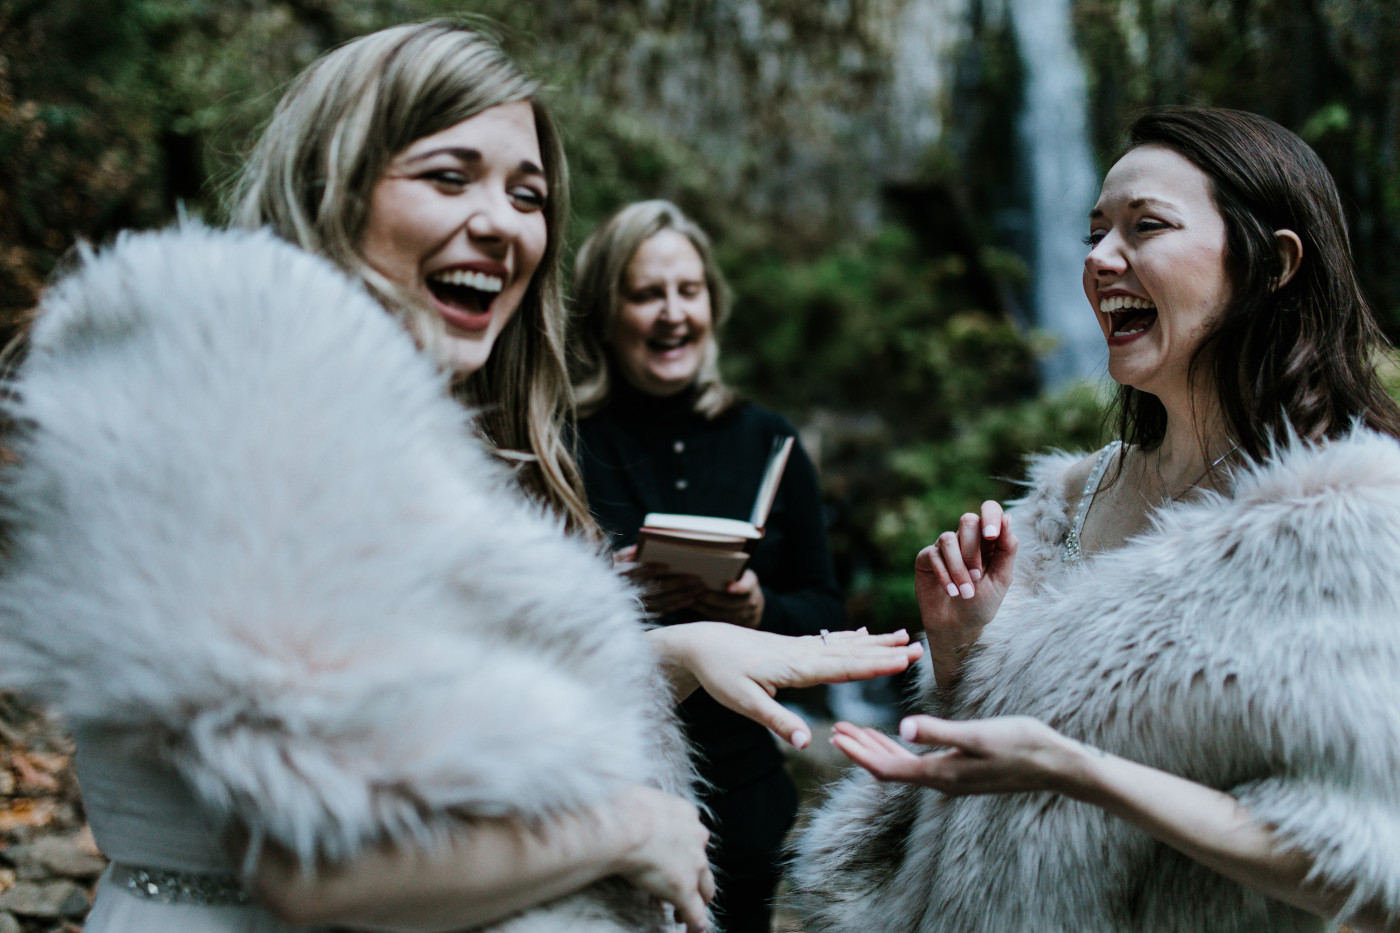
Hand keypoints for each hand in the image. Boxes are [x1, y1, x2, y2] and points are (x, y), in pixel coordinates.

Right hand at [610, 786, 714, 932]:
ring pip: (705, 888)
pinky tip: (692, 932)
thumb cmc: (623, 808)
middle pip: (703, 862)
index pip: (691, 834)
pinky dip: (695, 924)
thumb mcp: (637, 798)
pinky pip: (696, 913)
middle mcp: (696, 838)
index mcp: (685, 813)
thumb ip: (642, 807)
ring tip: (682, 914)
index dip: (684, 848)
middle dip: (696, 876)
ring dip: (697, 901)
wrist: (626, 824)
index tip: (674, 857)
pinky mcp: (684, 889)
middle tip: (685, 887)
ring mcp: (693, 865)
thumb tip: (626, 808)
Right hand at [614, 545, 706, 616]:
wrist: (606, 598)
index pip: (636, 573)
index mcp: (621, 578)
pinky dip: (678, 605)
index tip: (667, 566)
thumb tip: (641, 546)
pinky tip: (692, 599)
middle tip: (698, 578)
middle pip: (657, 588)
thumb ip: (629, 553)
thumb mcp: (616, 560)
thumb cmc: (613, 573)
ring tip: (701, 588)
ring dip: (683, 595)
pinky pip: (664, 610)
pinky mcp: (645, 613)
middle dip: (678, 583)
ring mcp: (638, 605)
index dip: (651, 569)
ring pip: (664, 600)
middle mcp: (630, 593)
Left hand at [650, 623, 923, 748]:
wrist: (700, 644)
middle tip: (919, 649)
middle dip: (886, 652)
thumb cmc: (721, 674)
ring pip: (844, 644)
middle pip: (851, 653)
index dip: (875, 666)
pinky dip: (851, 638)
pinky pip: (830, 641)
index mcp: (795, 667)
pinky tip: (864, 633)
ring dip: (875, 642)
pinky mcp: (792, 646)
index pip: (843, 668)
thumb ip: (777, 722)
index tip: (903, 662)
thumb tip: (807, 744)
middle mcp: (803, 653)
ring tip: (903, 636)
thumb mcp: (744, 703)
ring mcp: (799, 647)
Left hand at [692, 569, 764, 627]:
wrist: (750, 599)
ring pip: (724, 614)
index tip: (728, 588)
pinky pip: (720, 621)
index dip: (739, 587)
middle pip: (732, 603)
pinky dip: (706, 613)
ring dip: (707, 607)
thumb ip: (728, 571)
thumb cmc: (737, 580)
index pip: (747, 585)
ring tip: (692, 600)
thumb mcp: (737, 572)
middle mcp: (751, 601)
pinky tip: (695, 607)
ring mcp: (746, 615)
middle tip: (697, 593)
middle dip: (713, 599)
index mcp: (751, 583)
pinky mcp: (737, 624)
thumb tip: (706, 564)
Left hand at [830, 714, 1082, 795]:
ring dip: (878, 749)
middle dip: (861, 750)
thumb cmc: (1020, 744)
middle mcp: (942, 781)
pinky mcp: (962, 771)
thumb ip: (938, 732)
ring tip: (856, 733)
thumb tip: (902, 728)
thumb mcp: (977, 734)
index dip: (859, 753)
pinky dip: (901, 749)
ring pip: (904, 766)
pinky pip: (920, 763)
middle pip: (890, 769)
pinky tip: (898, 738)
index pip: (887, 768)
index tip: (836, 737)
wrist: (1056, 764)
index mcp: (941, 773)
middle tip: (837, 732)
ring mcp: (952, 777)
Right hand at [915, 502, 1016, 689]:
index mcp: (989, 539)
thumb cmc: (983, 603)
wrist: (958, 627)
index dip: (991, 515)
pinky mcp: (927, 558)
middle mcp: (966, 538)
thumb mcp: (1002, 578)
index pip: (990, 510)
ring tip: (965, 592)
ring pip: (949, 538)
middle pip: (968, 520)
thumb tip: (1008, 517)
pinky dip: (944, 574)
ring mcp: (945, 547)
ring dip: (958, 568)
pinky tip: (951, 592)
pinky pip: (933, 554)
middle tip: (977, 576)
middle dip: (973, 550)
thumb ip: (1007, 549)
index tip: (992, 536)